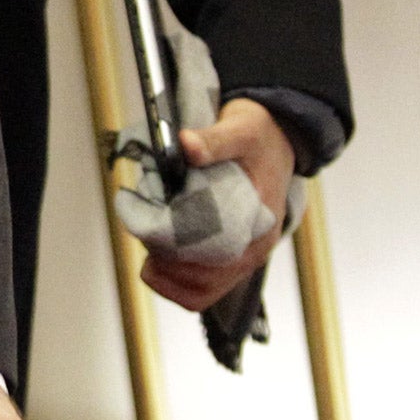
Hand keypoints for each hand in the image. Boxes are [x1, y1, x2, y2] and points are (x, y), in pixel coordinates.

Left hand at [141, 97, 293, 309]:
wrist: (278, 140)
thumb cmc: (258, 136)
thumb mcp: (240, 129)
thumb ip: (214, 140)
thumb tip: (186, 144)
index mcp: (259, 225)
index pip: (215, 259)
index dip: (175, 249)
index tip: (148, 224)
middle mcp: (253, 249)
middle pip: (202, 281)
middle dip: (165, 260)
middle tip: (142, 225)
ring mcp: (242, 256)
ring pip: (200, 291)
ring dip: (167, 274)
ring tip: (148, 239)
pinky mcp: (231, 255)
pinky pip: (202, 287)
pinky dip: (174, 280)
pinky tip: (157, 253)